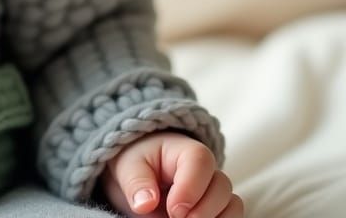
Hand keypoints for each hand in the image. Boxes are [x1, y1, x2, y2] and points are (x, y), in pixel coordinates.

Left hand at [97, 132, 243, 217]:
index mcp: (185, 151)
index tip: (173, 210)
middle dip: (203, 211)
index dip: (190, 190)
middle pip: (222, 187)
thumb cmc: (138, 164)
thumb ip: (136, 183)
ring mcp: (217, 191)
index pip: (200, 162)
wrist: (142, 174)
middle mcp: (208, 170)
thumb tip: (144, 204)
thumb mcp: (129, 167)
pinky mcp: (219, 210)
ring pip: (233, 205)